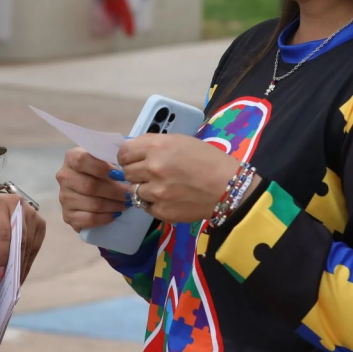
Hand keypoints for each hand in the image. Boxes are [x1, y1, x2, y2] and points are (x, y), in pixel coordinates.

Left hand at [0, 192, 46, 282]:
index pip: (3, 233)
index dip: (2, 255)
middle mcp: (19, 205)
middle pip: (19, 240)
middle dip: (14, 263)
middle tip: (9, 283)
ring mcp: (33, 213)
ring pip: (29, 244)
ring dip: (22, 265)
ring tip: (15, 282)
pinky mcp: (40, 222)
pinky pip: (35, 245)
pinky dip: (28, 261)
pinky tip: (22, 272)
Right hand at [56, 147, 134, 232]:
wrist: (89, 186)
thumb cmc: (101, 169)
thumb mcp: (104, 157)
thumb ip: (111, 158)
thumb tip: (126, 170)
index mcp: (71, 157)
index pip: (83, 161)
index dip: (103, 169)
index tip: (121, 175)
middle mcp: (64, 177)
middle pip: (90, 186)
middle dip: (115, 191)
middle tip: (129, 194)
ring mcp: (64, 197)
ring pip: (92, 204)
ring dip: (113, 205)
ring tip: (126, 204)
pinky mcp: (68, 215)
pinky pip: (89, 219)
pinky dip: (105, 218)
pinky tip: (115, 214)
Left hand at [118, 134, 247, 223]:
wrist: (228, 188)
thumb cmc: (207, 159)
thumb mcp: (180, 141)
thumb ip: (154, 145)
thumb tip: (133, 151)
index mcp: (156, 147)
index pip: (124, 153)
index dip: (128, 157)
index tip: (134, 160)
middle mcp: (152, 168)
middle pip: (126, 172)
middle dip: (136, 173)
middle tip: (150, 174)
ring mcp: (155, 192)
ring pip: (134, 191)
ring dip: (144, 189)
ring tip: (162, 187)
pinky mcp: (161, 211)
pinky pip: (145, 206)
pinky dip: (153, 203)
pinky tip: (168, 198)